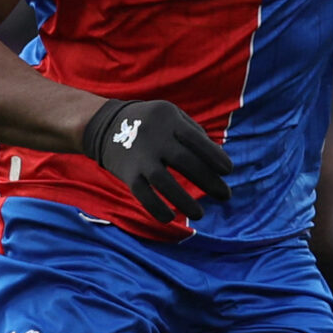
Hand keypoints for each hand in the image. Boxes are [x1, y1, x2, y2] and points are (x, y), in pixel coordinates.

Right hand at [82, 98, 232, 223]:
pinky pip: (142, 193)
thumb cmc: (149, 121)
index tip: (228, 171)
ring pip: (163, 181)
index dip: (214, 156)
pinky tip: (170, 217)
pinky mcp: (127, 173)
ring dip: (184, 201)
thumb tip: (218, 158)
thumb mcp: (170, 114)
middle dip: (208, 181)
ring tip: (200, 214)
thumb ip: (193, 131)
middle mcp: (154, 138)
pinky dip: (156, 208)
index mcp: (168, 120)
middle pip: (185, 161)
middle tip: (225, 195)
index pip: (196, 139)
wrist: (104, 124)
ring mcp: (139, 156)